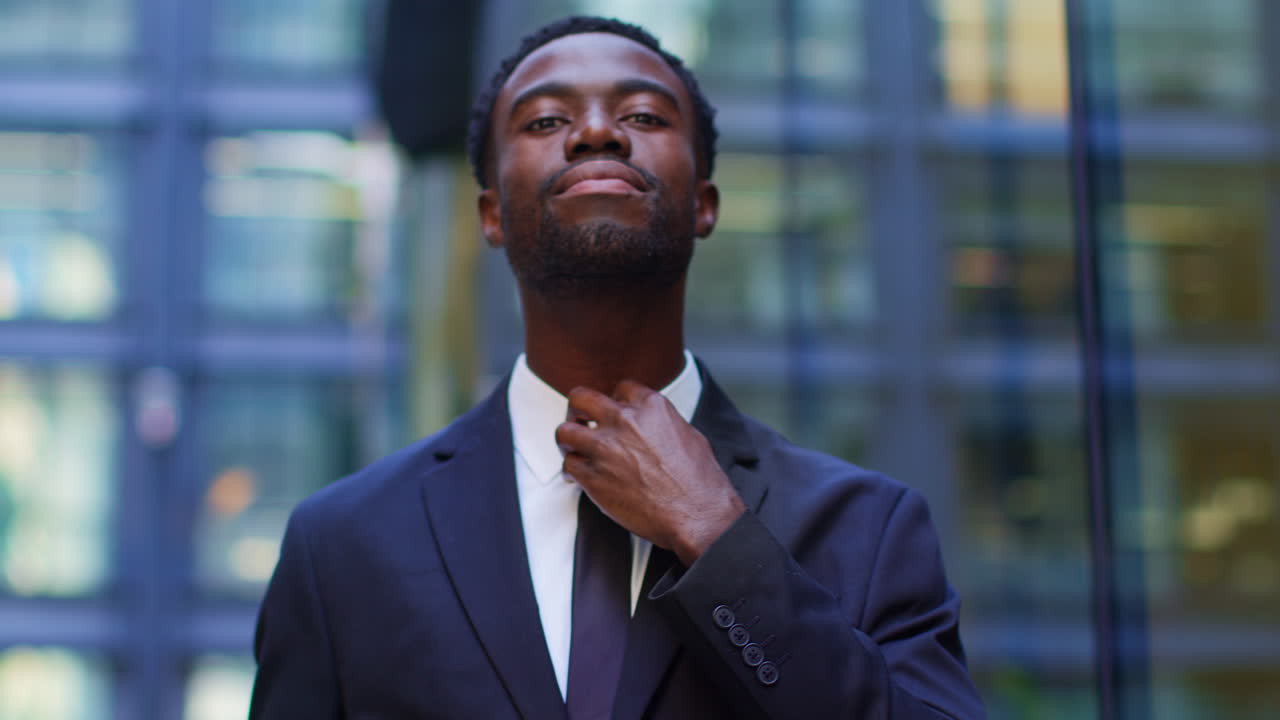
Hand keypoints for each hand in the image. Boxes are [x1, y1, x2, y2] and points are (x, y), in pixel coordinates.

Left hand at [555, 380, 745, 566]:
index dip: (614, 401)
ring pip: (564, 431)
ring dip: (568, 441)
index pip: (620, 388)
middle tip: (580, 421)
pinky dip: (571, 472)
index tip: (612, 413)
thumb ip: (662, 423)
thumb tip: (652, 426)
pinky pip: (568, 466)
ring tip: (573, 450)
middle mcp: (624, 421)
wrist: (697, 514)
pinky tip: (578, 478)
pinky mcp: (593, 477)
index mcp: (651, 406)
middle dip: (577, 409)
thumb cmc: (700, 481)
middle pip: (580, 398)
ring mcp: (605, 448)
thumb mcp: (688, 435)